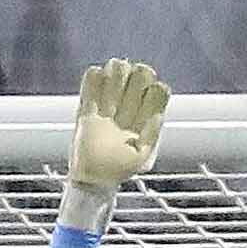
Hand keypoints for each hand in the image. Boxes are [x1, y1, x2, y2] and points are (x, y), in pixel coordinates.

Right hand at [68, 57, 168, 202]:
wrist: (92, 177)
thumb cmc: (118, 169)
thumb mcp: (142, 156)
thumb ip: (151, 134)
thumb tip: (157, 113)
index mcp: (146, 116)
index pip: (158, 90)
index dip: (155, 89)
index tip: (149, 96)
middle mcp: (130, 106)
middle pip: (140, 74)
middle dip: (136, 77)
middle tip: (129, 88)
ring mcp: (109, 104)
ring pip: (117, 70)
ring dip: (116, 71)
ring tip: (112, 80)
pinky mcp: (88, 105)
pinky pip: (91, 80)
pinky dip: (94, 76)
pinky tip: (97, 80)